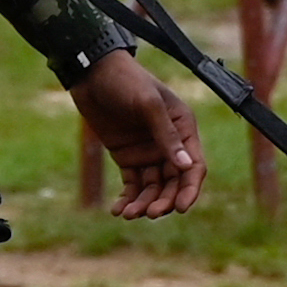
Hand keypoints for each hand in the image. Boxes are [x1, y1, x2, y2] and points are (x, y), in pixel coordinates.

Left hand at [72, 49, 205, 217]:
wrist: (92, 73)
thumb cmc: (125, 80)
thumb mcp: (148, 104)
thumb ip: (166, 135)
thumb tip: (185, 167)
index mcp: (183, 127)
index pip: (194, 166)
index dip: (189, 189)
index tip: (180, 208)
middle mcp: (169, 143)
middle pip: (174, 182)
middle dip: (164, 200)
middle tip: (149, 213)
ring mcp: (148, 151)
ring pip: (153, 187)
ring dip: (144, 203)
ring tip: (128, 214)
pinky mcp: (127, 157)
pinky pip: (132, 184)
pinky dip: (128, 198)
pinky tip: (118, 210)